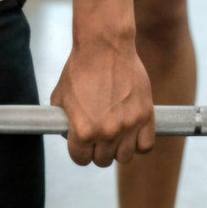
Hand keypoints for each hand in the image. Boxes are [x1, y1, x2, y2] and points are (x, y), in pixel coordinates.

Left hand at [50, 42, 154, 167]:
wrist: (104, 46)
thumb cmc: (79, 69)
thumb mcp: (60, 97)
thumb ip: (64, 123)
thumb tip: (70, 138)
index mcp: (83, 131)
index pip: (80, 159)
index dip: (79, 151)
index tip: (81, 143)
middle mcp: (107, 133)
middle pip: (103, 161)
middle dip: (98, 149)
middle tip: (98, 134)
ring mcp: (128, 126)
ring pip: (125, 157)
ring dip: (118, 148)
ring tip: (114, 133)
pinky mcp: (146, 116)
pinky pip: (146, 146)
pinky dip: (139, 143)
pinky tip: (132, 133)